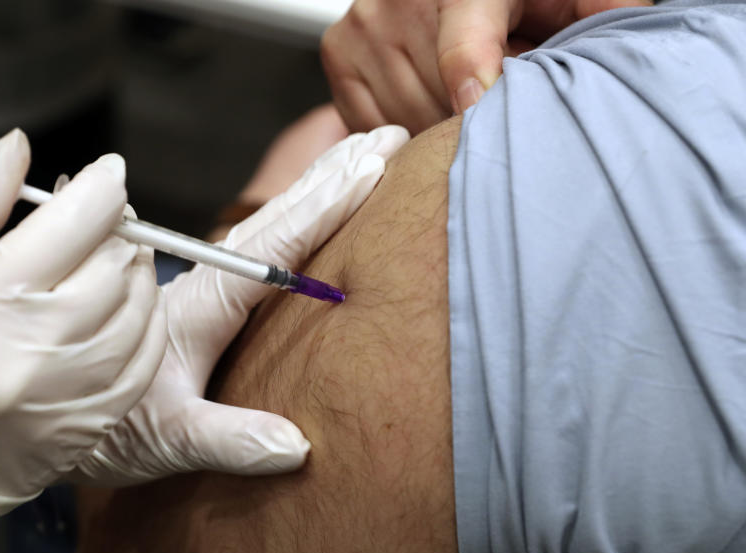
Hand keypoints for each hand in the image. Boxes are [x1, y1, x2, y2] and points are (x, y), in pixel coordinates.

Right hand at [0, 130, 165, 552]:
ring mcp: (71, 396)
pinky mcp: (90, 426)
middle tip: (99, 218)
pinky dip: (144, 322)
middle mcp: (38, 354)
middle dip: (118, 228)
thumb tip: (17, 147)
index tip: (107, 172)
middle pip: (118, 264)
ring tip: (106, 261)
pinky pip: (145, 360)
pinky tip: (120, 309)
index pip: (75, 226)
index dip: (102, 186)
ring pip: (141, 309)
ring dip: (136, 272)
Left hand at [71, 124, 410, 485]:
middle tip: (386, 138)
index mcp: (202, 307)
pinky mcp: (203, 295)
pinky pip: (254, 244)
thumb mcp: (168, 439)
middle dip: (331, 177)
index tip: (369, 168)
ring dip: (314, 186)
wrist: (54, 409)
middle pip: (276, 219)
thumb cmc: (109, 426)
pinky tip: (310, 206)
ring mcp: (204, 285)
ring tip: (358, 155)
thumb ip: (228, 439)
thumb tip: (296, 445)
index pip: (272, 248)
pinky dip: (289, 214)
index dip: (323, 208)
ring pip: (265, 224)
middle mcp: (204, 284)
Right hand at [322, 0, 650, 133]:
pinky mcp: (339, 52)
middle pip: (437, 104)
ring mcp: (364, 26)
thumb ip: (605, 15)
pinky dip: (404, 128)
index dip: (475, 94)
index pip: (463, 50)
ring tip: (463, 100)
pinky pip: (373, 123)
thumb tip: (623, 59)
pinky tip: (430, 107)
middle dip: (473, 120)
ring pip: (404, 121)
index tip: (478, 122)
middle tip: (498, 105)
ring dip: (438, 128)